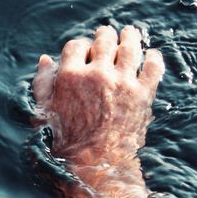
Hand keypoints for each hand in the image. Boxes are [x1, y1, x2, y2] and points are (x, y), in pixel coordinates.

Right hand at [32, 25, 163, 173]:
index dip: (79, 46)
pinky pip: (153, 67)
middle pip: (104, 41)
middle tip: (107, 33)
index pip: (76, 46)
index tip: (83, 50)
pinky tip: (151, 54)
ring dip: (130, 36)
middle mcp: (97, 74)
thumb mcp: (44, 112)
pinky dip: (153, 57)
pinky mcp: (143, 93)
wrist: (95, 164)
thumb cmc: (66, 141)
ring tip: (130, 33)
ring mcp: (123, 82)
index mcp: (70, 77)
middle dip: (104, 35)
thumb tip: (45, 60)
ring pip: (130, 47)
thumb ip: (43, 84)